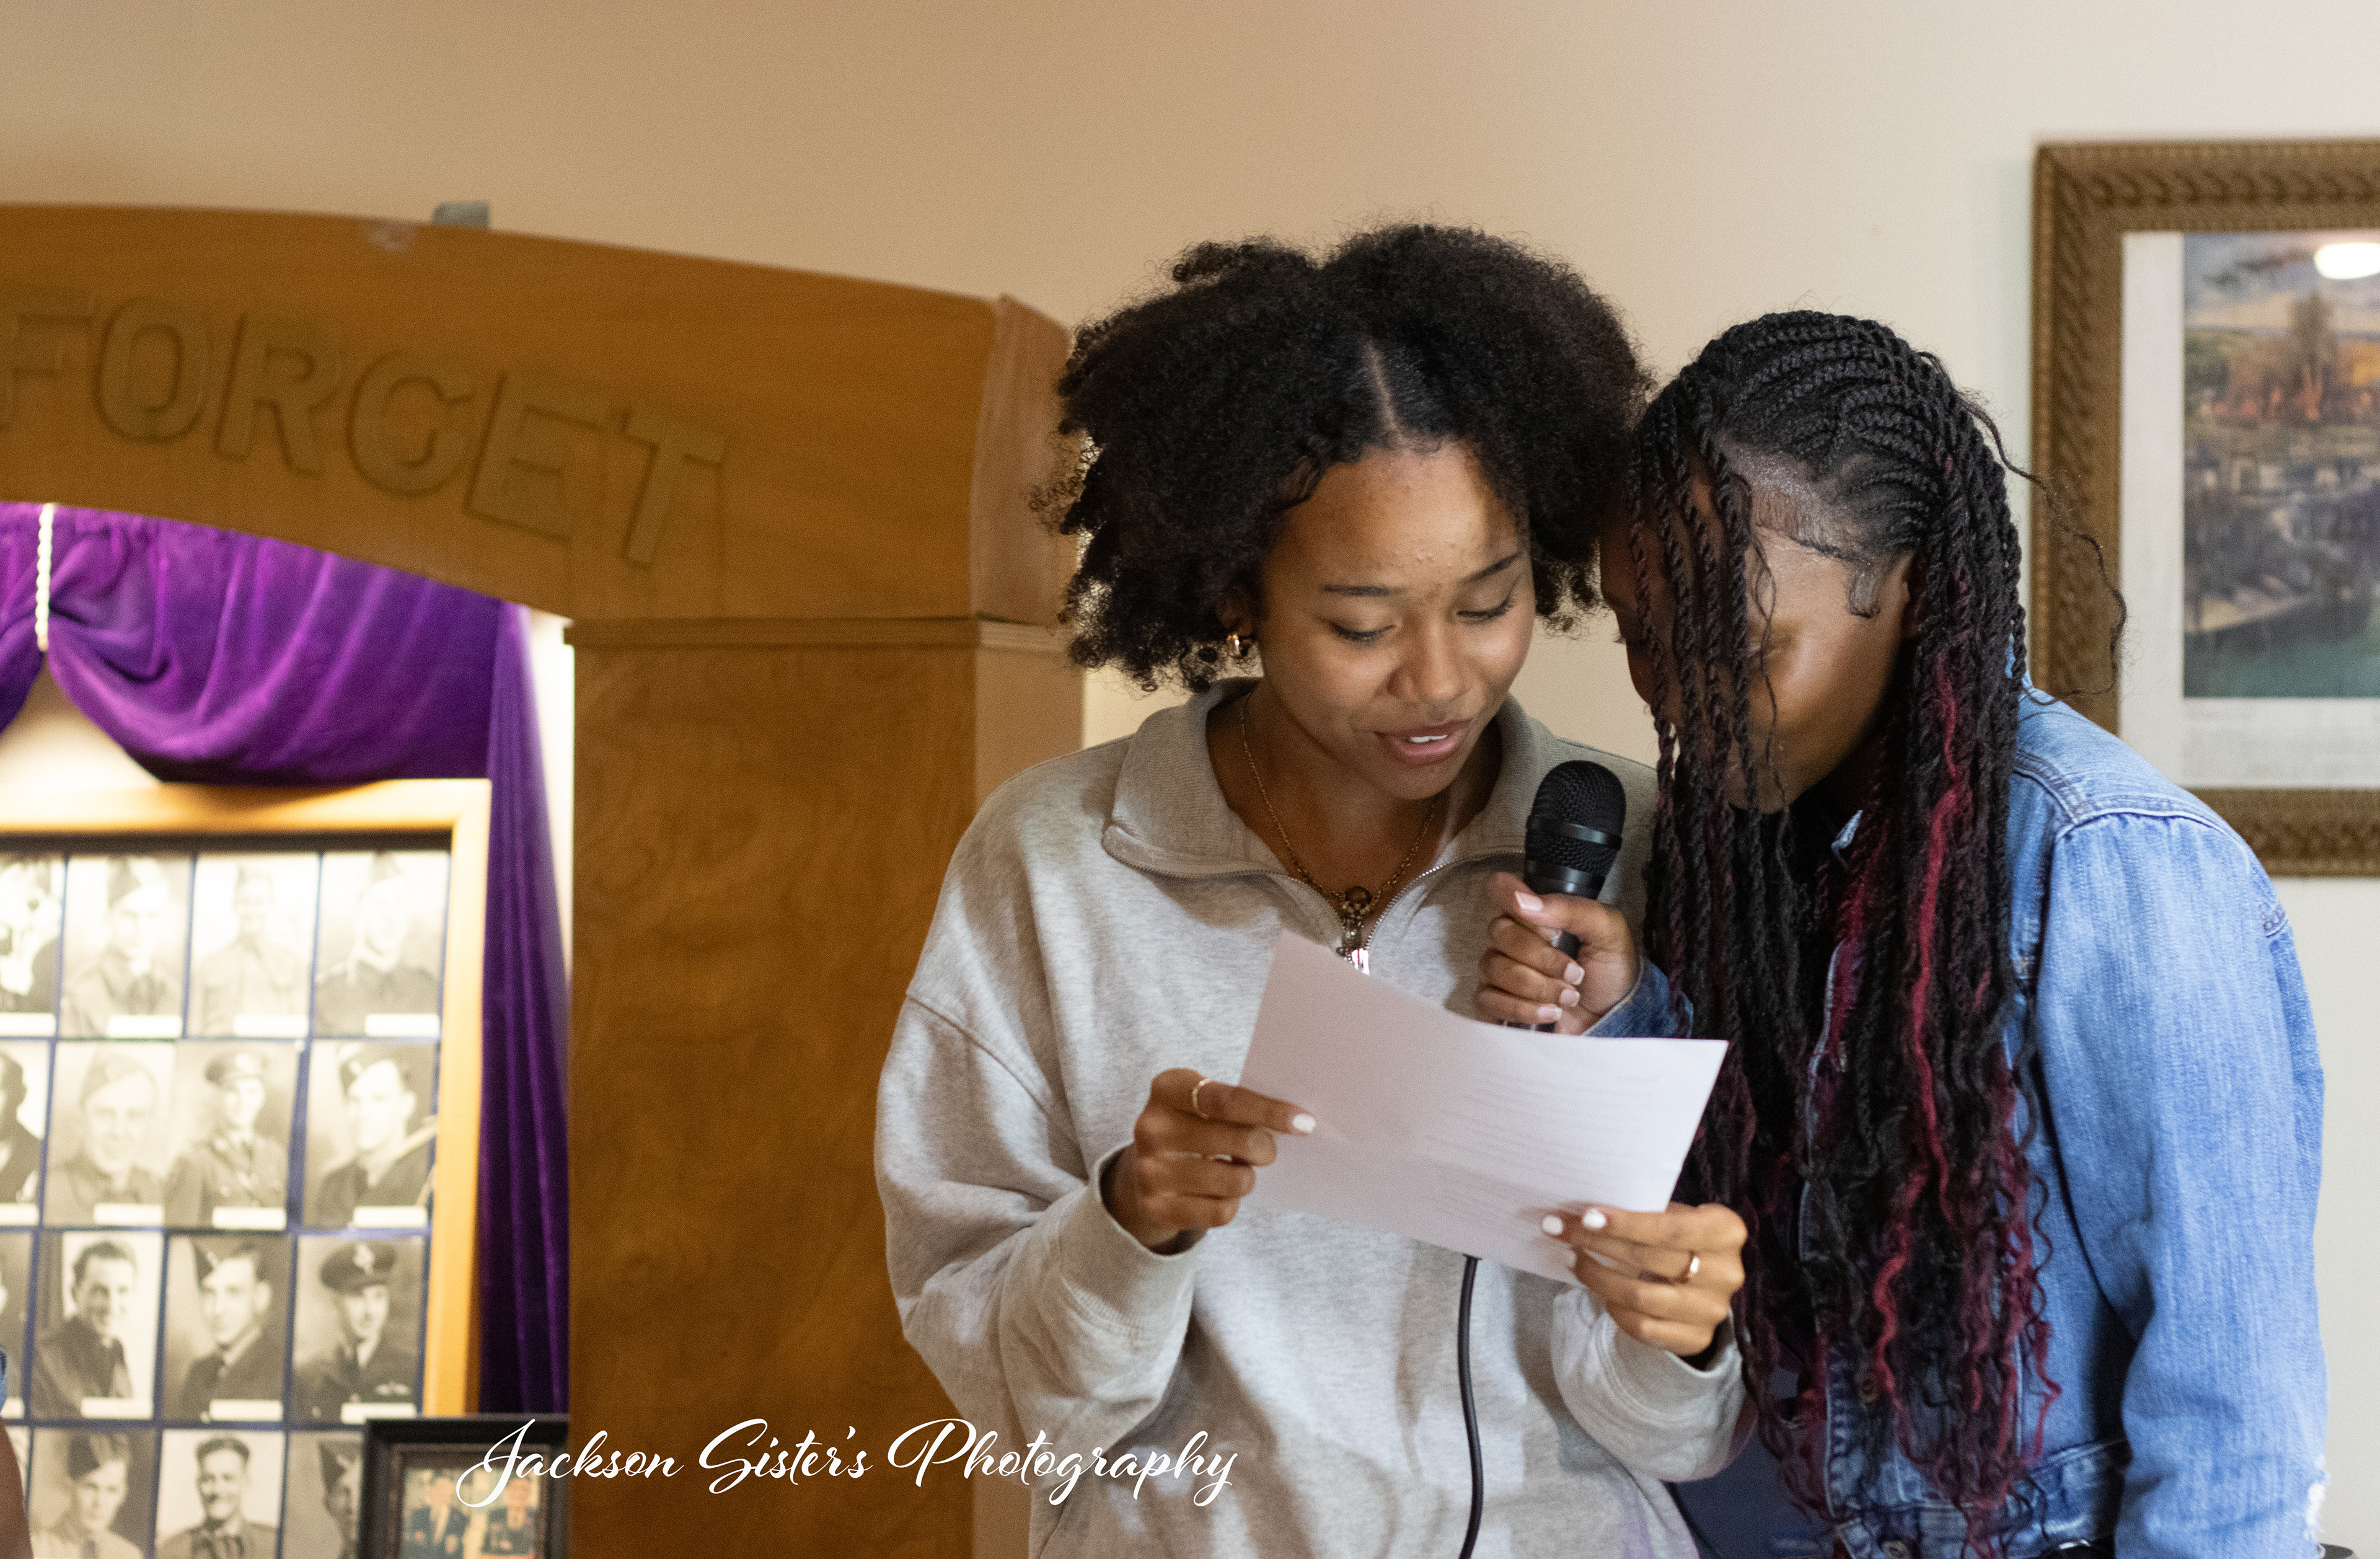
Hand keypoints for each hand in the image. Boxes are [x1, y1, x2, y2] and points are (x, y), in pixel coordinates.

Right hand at [1102, 1068, 1313, 1250]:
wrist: (1144, 1169)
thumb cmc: (1194, 1127)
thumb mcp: (1204, 1104)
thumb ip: (1240, 1105)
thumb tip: (1299, 1122)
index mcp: (1166, 1089)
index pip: (1226, 1099)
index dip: (1269, 1111)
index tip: (1304, 1122)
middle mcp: (1151, 1127)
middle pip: (1238, 1140)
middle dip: (1266, 1148)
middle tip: (1266, 1150)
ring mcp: (1150, 1170)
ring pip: (1235, 1181)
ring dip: (1248, 1178)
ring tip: (1235, 1170)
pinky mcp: (1155, 1208)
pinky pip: (1220, 1212)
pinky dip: (1231, 1204)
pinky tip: (1218, 1193)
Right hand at [1475, 871, 1639, 1033]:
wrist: (1613, 1019)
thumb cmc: (1610, 973)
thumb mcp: (1607, 932)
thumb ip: (1571, 910)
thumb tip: (1526, 903)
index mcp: (1536, 914)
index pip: (1500, 888)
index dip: (1510, 896)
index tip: (1536, 916)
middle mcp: (1512, 939)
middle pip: (1499, 932)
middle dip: (1542, 957)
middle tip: (1573, 971)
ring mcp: (1500, 972)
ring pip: (1495, 968)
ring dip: (1539, 987)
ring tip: (1567, 995)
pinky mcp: (1495, 1005)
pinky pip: (1490, 1000)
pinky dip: (1525, 1009)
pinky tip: (1550, 1012)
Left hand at [1542, 1201, 1746, 1358]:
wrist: (1705, 1283)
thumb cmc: (1679, 1238)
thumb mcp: (1675, 1216)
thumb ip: (1647, 1214)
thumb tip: (1585, 1213)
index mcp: (1725, 1231)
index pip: (1671, 1228)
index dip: (1626, 1224)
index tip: (1585, 1217)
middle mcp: (1726, 1272)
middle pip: (1649, 1259)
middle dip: (1597, 1243)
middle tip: (1558, 1230)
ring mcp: (1712, 1309)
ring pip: (1640, 1296)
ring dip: (1597, 1277)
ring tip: (1573, 1260)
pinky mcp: (1696, 1338)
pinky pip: (1642, 1327)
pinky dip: (1614, 1308)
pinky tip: (1599, 1291)